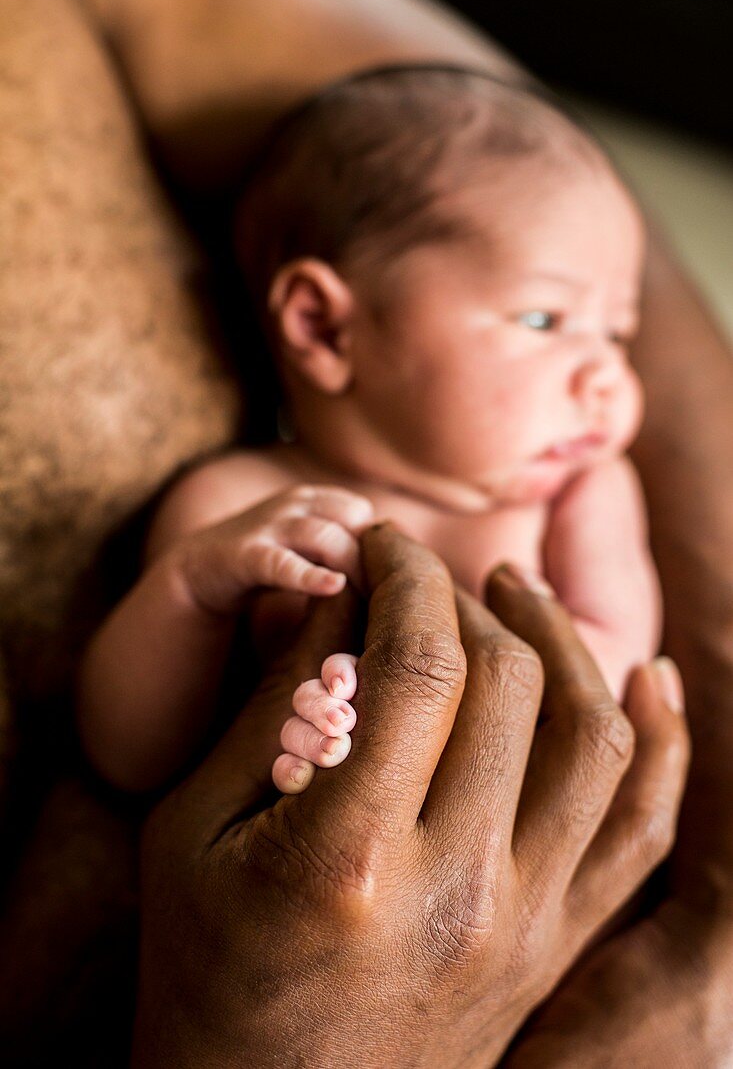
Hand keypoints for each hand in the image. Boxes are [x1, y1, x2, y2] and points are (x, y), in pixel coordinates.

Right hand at [132, 527, 688, 1067]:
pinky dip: (661, 742)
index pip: (416, 667)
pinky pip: (641, 831)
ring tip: (514, 590)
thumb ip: (272, 707)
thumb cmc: (206, 968)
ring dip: (562, 642)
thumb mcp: (194, 828)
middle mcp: (456, 892)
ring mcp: (522, 926)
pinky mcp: (554, 948)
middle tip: (420, 571)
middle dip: (461, 596)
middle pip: (506, 685)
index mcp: (346, 859)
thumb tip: (343, 596)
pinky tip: (646, 673)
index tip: (382, 543)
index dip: (406, 576)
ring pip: (596, 741)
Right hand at [172, 484, 373, 610]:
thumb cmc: (268, 562)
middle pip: (351, 520)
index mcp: (311, 500)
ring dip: (352, 566)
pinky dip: (310, 575)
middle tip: (388, 596)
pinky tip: (333, 587)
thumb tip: (395, 569)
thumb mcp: (309, 547)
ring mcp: (269, 528)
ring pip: (325, 537)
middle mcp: (293, 506)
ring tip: (370, 598)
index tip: (388, 579)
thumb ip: (344, 548)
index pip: (360, 511)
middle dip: (372, 556)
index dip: (377, 542)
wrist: (199, 570)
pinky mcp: (246, 555)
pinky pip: (283, 563)